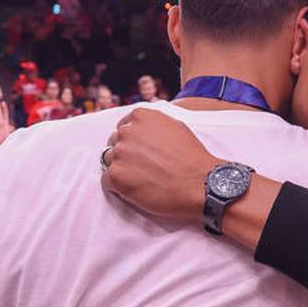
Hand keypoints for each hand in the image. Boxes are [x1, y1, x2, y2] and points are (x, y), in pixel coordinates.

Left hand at [101, 108, 221, 221]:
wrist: (200, 184)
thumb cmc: (192, 158)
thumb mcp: (175, 127)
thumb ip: (153, 126)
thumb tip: (142, 130)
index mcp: (141, 116)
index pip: (123, 127)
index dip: (132, 142)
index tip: (141, 153)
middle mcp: (127, 132)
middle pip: (114, 143)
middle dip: (126, 155)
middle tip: (143, 169)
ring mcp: (120, 154)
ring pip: (109, 161)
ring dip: (121, 170)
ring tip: (141, 180)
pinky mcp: (116, 176)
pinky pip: (107, 180)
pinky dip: (118, 187)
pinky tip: (136, 190)